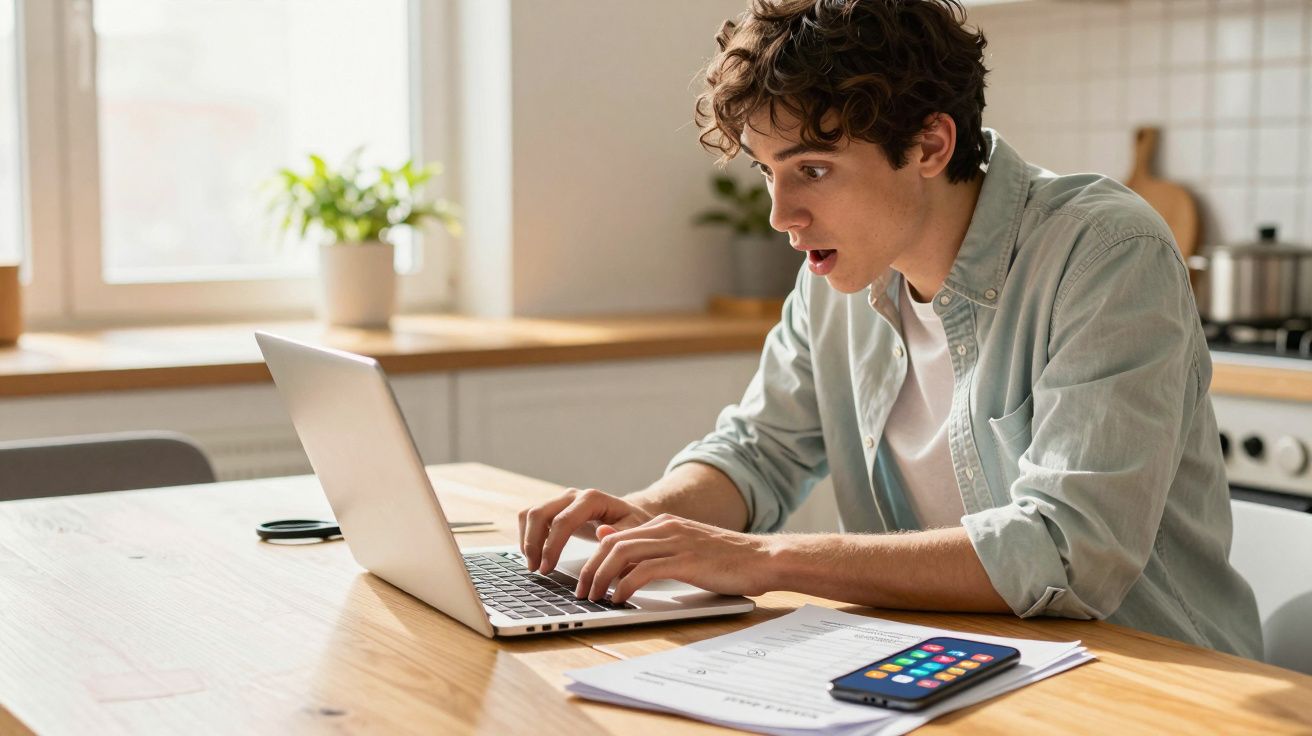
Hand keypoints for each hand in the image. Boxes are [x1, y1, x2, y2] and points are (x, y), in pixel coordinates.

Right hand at [517, 487, 653, 573]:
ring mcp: (561, 500)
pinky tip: (534, 556)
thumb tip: (601, 534)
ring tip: (533, 565)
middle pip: (539, 513)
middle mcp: (573, 495)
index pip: (563, 520)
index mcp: (592, 499)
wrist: (629, 514)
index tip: (547, 569)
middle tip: (536, 570)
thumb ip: (620, 533)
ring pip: (530, 514)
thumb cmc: (632, 524)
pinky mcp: (555, 509)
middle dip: (533, 543)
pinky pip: (530, 518)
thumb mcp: (634, 530)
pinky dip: (527, 536)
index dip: (551, 546)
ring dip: (526, 540)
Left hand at [573, 514, 774, 603]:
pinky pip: (644, 571)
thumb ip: (654, 547)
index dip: (594, 559)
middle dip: (590, 569)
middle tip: (581, 592)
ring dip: (602, 578)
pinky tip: (620, 599)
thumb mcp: (686, 548)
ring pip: (622, 554)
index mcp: (665, 524)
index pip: (615, 536)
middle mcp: (666, 528)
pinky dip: (626, 586)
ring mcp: (676, 542)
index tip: (585, 580)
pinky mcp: (686, 561)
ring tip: (595, 598)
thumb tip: (614, 543)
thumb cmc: (728, 560)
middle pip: (611, 543)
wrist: (764, 558)